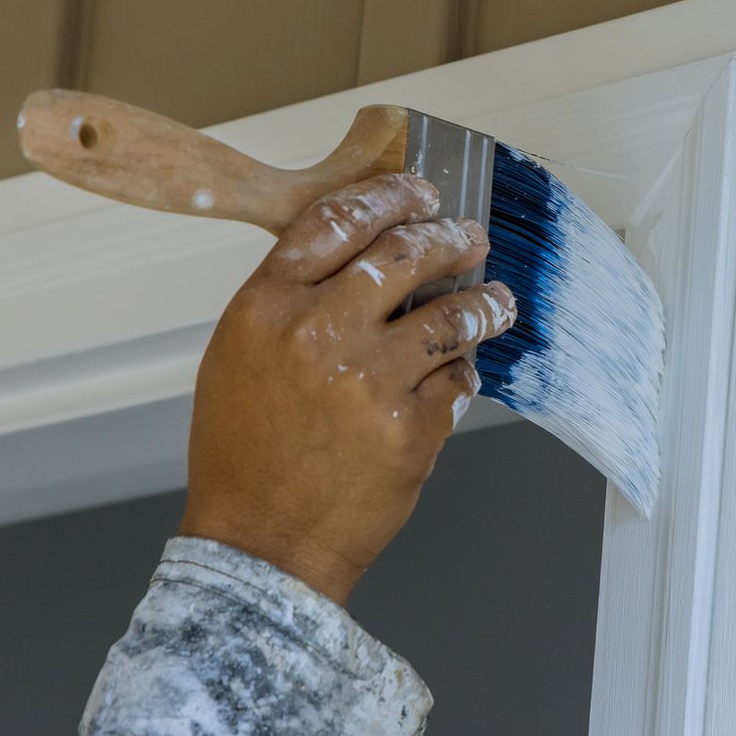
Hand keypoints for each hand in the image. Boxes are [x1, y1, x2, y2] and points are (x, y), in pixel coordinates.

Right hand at [181, 173, 517, 603]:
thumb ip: (292, 300)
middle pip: (406, 253)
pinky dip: (462, 375)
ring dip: (483, 302)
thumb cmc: (244, 456)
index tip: (418, 192)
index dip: (389, 197)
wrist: (259, 543)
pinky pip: (457, 381)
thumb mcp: (239, 356)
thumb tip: (363, 259)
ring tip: (496, 301)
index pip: (339, 220)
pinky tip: (457, 377)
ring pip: (451, 314)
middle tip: (469, 237)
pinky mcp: (411, 427)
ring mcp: (370, 380)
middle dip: (450, 237)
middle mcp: (319, 332)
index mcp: (267, 306)